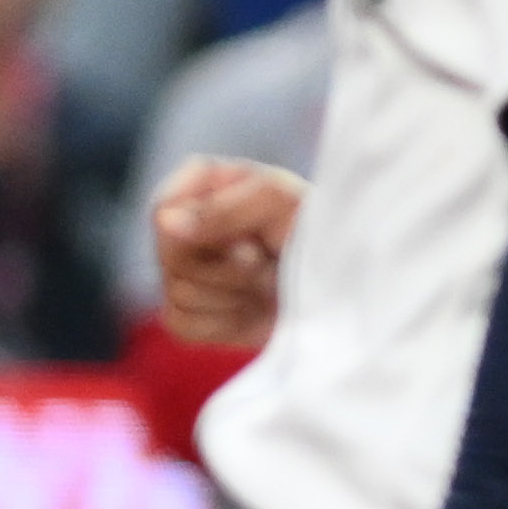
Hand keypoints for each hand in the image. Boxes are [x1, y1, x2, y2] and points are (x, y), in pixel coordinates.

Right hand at [146, 157, 304, 345]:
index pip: (163, 210)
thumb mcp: (279, 201)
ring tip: (268, 280)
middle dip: (227, 268)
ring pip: (178, 294)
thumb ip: (224, 208)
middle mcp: (187, 224)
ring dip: (235, 294)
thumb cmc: (315, 229)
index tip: (249, 241)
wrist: (344, 287)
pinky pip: (182, 325)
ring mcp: (184, 271)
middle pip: (169, 256)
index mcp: (202, 183)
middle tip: (266, 260)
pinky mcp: (191, 314)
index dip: (200, 233)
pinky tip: (254, 309)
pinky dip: (225, 323)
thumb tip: (166, 224)